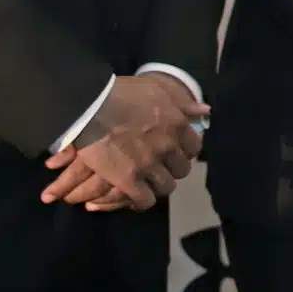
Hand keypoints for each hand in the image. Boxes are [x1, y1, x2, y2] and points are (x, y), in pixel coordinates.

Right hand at [45, 73, 205, 211]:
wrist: (87, 105)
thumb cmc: (120, 92)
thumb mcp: (156, 89)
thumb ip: (181, 102)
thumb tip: (205, 111)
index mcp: (177, 125)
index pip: (194, 147)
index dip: (183, 151)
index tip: (174, 151)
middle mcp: (168, 146)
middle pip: (181, 169)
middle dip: (171, 169)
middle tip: (159, 167)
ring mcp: (148, 165)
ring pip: (165, 187)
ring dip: (157, 186)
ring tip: (147, 183)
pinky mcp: (128, 180)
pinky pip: (144, 200)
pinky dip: (140, 201)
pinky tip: (134, 198)